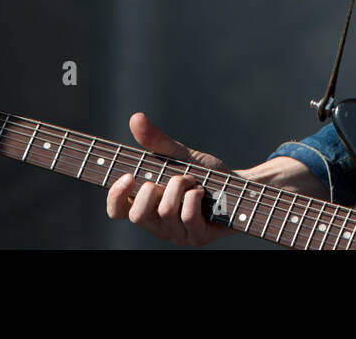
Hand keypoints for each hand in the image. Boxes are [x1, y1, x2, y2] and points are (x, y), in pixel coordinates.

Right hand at [105, 112, 234, 246]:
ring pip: (165, 212)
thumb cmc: (205, 173)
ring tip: (194, 180)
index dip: (116, 196)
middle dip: (156, 188)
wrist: (239, 186)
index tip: (129, 176)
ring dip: (182, 186)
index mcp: (146, 206)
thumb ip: (156, 140)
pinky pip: (187, 217)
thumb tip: (135, 117)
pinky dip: (196, 196)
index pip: (117, 210)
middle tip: (175, 176)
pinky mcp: (196, 238)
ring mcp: (176, 234)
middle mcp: (157, 225)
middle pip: (137, 215)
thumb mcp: (179, 154)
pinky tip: (204, 192)